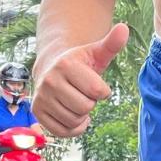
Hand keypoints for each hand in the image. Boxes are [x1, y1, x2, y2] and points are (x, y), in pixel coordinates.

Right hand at [31, 23, 128, 137]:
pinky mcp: (37, 112)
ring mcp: (41, 97)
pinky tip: (72, 114)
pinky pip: (63, 132)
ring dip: (82, 115)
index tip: (95, 83)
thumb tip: (124, 28)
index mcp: (66, 65)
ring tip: (76, 99)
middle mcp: (49, 81)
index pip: (98, 91)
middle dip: (91, 102)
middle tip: (83, 92)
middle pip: (86, 107)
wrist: (53, 68)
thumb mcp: (97, 53)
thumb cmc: (81, 63)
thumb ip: (112, 43)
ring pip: (75, 121)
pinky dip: (73, 128)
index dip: (102, 91)